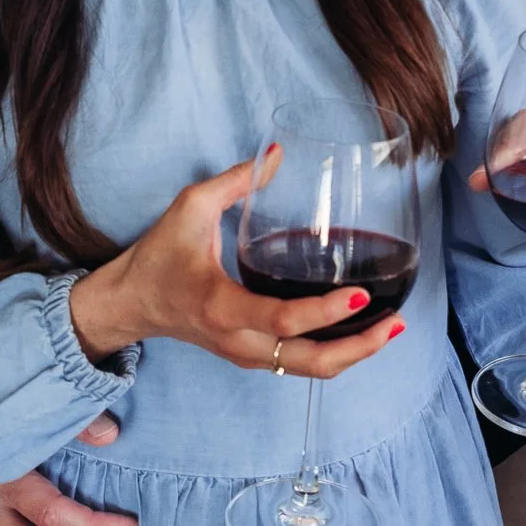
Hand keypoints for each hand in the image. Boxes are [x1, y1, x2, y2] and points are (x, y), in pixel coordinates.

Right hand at [69, 147, 403, 377]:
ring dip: (353, 354)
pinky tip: (358, 330)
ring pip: (308, 370)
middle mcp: (238, 341)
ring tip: (389, 326)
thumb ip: (235, 181)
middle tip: (395, 321)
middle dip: (358, 348)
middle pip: (309, 362)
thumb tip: (278, 154)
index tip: (359, 294)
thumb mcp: (189, 207)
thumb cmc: (158, 256)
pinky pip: (299, 364)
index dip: (324, 312)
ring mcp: (246, 356)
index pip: (282, 321)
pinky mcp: (251, 357)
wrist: (130, 304)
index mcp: (222, 307)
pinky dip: (333, 353)